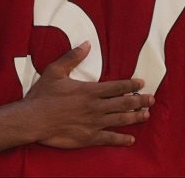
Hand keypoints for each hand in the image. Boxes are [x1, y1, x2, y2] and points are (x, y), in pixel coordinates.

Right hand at [23, 42, 154, 148]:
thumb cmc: (42, 95)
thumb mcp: (55, 71)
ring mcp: (94, 123)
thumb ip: (72, 57)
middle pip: (124, 103)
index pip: (118, 86)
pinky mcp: (88, 137)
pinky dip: (122, 139)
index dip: (132, 85)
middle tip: (151, 99)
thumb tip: (87, 44)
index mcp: (90, 90)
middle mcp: (96, 107)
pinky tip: (131, 139)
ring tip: (146, 115)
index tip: (142, 83)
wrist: (33, 120)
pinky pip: (109, 139)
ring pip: (121, 120)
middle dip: (140, 101)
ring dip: (136, 117)